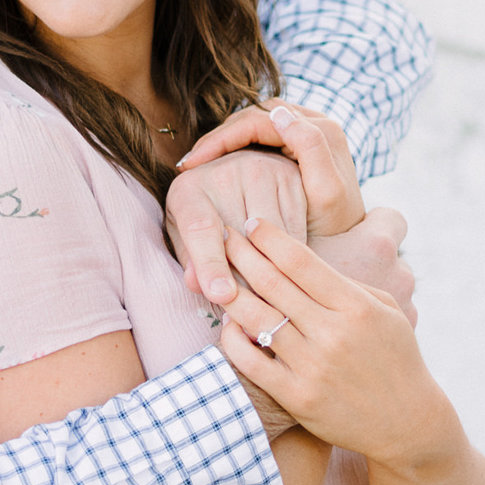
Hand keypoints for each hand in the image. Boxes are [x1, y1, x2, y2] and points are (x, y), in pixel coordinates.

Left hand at [165, 150, 304, 306]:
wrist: (234, 174)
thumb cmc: (205, 216)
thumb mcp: (187, 239)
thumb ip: (192, 263)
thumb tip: (198, 285)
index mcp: (188, 191)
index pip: (200, 229)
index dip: (211, 264)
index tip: (223, 296)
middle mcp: (226, 174)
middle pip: (245, 242)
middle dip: (249, 284)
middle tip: (253, 312)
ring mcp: (262, 171)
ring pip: (276, 240)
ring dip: (276, 275)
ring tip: (271, 297)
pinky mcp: (291, 178)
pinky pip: (297, 233)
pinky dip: (294, 259)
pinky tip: (288, 273)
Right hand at [177, 102, 362, 235]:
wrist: (351, 243)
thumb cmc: (337, 224)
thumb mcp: (326, 191)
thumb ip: (310, 149)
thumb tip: (279, 113)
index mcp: (322, 128)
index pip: (260, 120)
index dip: (222, 138)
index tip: (193, 163)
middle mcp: (312, 122)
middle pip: (251, 118)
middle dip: (217, 140)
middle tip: (188, 165)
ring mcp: (300, 133)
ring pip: (249, 127)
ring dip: (220, 145)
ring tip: (193, 168)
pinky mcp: (291, 147)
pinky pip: (253, 142)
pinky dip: (230, 154)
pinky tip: (209, 173)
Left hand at [215, 217, 460, 470]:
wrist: (406, 423)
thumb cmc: (396, 358)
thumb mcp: (387, 311)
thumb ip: (348, 284)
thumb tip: (305, 259)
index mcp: (356, 307)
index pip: (301, 262)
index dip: (270, 238)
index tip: (251, 223)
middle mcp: (333, 334)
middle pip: (273, 283)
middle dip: (242, 254)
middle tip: (222, 236)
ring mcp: (313, 367)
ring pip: (257, 319)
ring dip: (230, 292)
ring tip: (216, 275)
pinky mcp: (297, 397)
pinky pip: (251, 361)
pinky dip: (232, 339)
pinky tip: (226, 323)